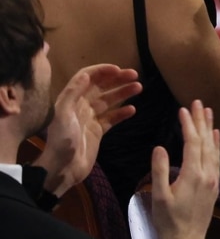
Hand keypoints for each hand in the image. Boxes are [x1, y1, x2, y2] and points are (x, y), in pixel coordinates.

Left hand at [33, 65, 141, 195]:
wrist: (62, 168)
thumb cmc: (61, 140)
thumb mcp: (62, 115)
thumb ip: (72, 93)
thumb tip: (86, 75)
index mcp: (72, 99)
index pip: (88, 78)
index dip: (102, 71)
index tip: (119, 69)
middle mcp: (82, 105)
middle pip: (102, 87)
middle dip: (117, 79)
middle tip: (135, 75)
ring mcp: (91, 118)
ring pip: (109, 101)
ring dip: (123, 93)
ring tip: (139, 87)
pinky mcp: (98, 131)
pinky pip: (112, 118)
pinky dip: (122, 113)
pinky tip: (133, 110)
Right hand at [151, 101, 219, 238]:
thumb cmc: (169, 222)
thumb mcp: (158, 196)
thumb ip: (159, 170)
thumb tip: (159, 147)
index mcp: (193, 174)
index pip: (192, 142)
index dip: (188, 124)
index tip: (183, 109)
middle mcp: (207, 174)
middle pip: (205, 141)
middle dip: (201, 121)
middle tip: (198, 102)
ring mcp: (213, 180)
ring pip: (213, 149)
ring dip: (210, 129)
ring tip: (208, 113)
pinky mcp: (214, 186)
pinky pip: (217, 159)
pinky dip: (216, 145)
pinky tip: (215, 137)